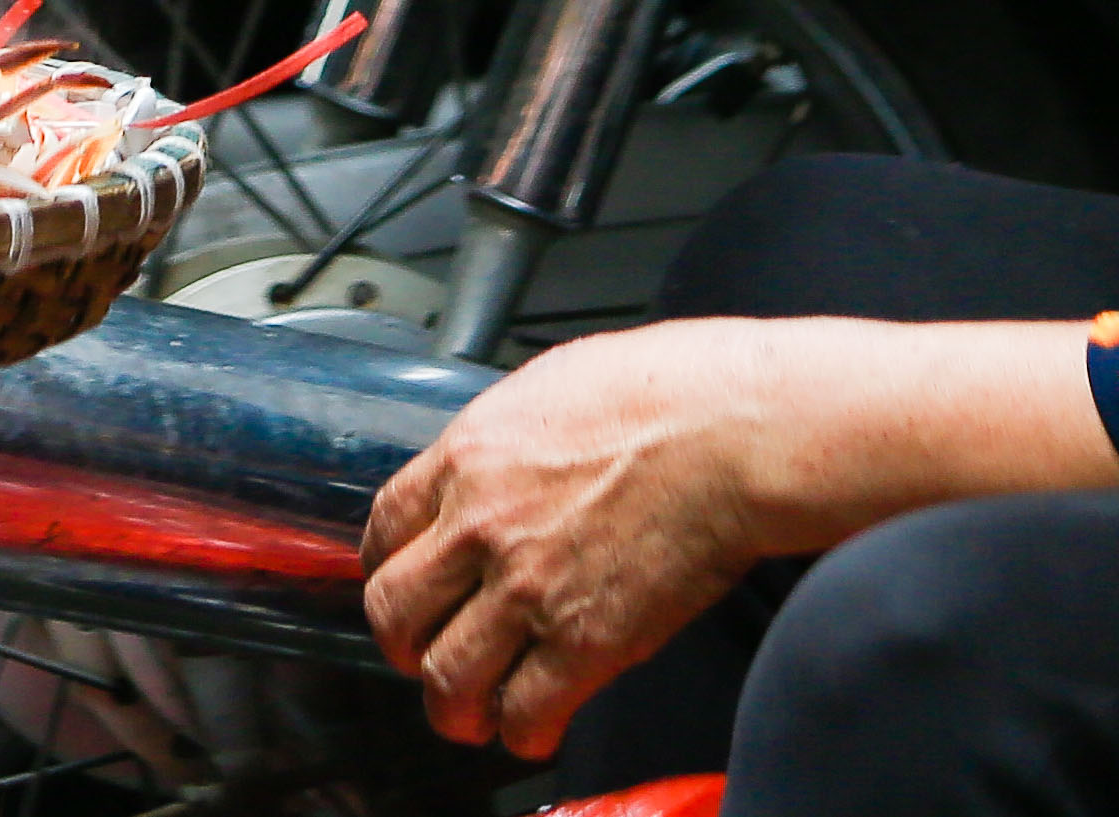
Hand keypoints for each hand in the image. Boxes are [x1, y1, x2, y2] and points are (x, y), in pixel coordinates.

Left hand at [359, 324, 782, 760]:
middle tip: (420, 653)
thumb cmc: (670, 393)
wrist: (735, 434)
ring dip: (452, 706)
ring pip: (446, 678)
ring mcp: (529, 589)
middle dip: (401, 644)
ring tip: (470, 713)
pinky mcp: (587, 642)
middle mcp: (482, 526)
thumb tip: (503, 465)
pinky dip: (523, 732)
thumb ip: (509, 440)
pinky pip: (527, 712)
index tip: (399, 582)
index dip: (383, 566)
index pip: (384, 527)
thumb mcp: (553, 385)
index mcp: (470, 456)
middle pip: (393, 610)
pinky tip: (534, 727)